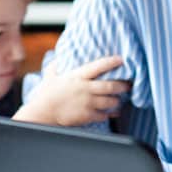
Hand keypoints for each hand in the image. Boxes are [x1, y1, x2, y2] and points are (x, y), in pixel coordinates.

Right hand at [14, 55, 129, 125]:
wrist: (43, 112)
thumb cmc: (46, 93)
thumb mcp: (51, 75)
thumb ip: (57, 64)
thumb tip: (58, 56)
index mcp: (78, 76)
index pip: (98, 66)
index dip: (111, 62)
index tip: (121, 59)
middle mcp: (85, 89)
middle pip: (111, 86)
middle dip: (123, 85)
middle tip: (128, 84)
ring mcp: (87, 103)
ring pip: (110, 101)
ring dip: (117, 100)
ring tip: (119, 99)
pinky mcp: (87, 115)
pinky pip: (104, 115)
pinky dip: (109, 113)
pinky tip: (112, 112)